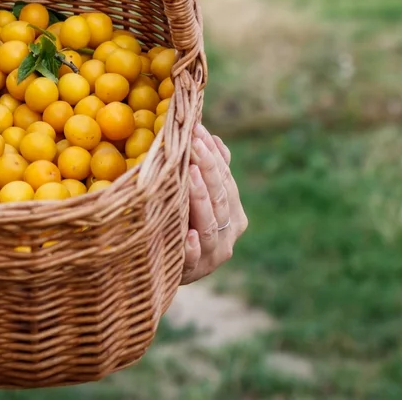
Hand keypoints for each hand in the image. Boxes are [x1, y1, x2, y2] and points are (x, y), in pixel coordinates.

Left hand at [181, 124, 247, 283]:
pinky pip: (194, 259)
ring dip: (200, 199)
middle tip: (192, 143)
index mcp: (234, 213)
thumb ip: (211, 172)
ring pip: (210, 224)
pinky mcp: (194, 272)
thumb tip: (214, 140)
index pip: (226, 179)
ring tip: (190, 173)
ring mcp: (213, 255)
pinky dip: (193, 247)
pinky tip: (189, 235)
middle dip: (207, 167)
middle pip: (220, 197)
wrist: (167, 268)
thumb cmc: (184, 223)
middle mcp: (229, 233)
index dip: (213, 155)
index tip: (197, 130)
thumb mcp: (198, 196)